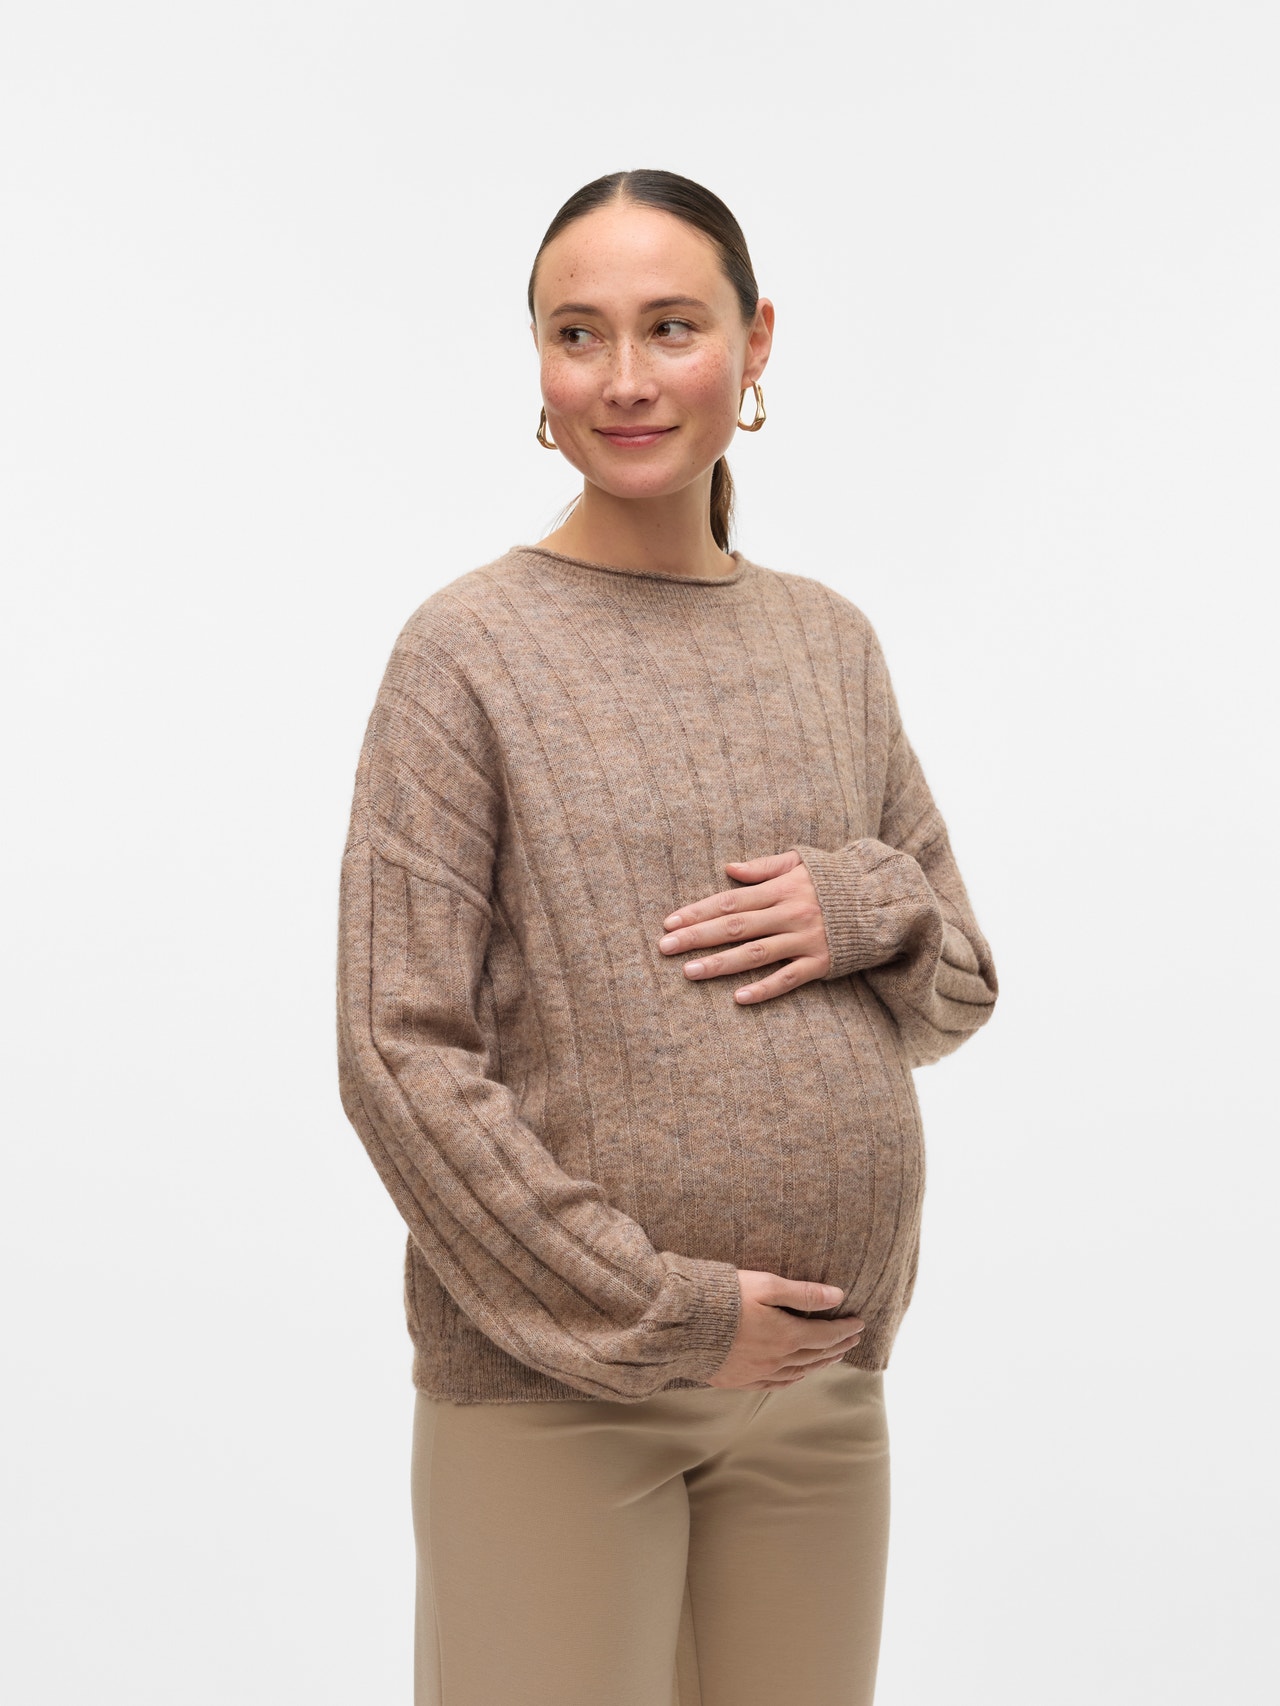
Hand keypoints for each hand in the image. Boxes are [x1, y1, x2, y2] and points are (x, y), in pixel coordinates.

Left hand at [657, 850, 830, 1004]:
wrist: (883, 900)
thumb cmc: (836, 879)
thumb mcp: (801, 862)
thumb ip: (764, 867)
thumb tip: (729, 868)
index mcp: (782, 888)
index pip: (730, 901)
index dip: (698, 911)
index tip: (669, 922)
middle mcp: (790, 913)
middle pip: (735, 927)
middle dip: (697, 937)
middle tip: (665, 948)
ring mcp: (805, 940)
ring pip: (755, 954)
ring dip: (720, 965)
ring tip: (689, 973)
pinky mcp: (821, 963)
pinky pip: (788, 979)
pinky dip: (764, 990)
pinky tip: (738, 999)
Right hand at [705, 1271, 864, 1390]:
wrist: (681, 1324)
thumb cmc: (723, 1297)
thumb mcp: (765, 1285)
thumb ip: (803, 1293)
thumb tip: (838, 1296)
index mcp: (786, 1336)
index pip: (826, 1334)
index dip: (845, 1329)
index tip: (860, 1323)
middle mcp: (777, 1359)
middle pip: (817, 1354)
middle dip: (838, 1345)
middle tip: (853, 1338)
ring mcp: (759, 1372)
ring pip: (800, 1371)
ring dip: (820, 1363)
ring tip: (833, 1355)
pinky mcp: (740, 1380)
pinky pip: (777, 1384)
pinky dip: (795, 1378)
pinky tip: (799, 1375)